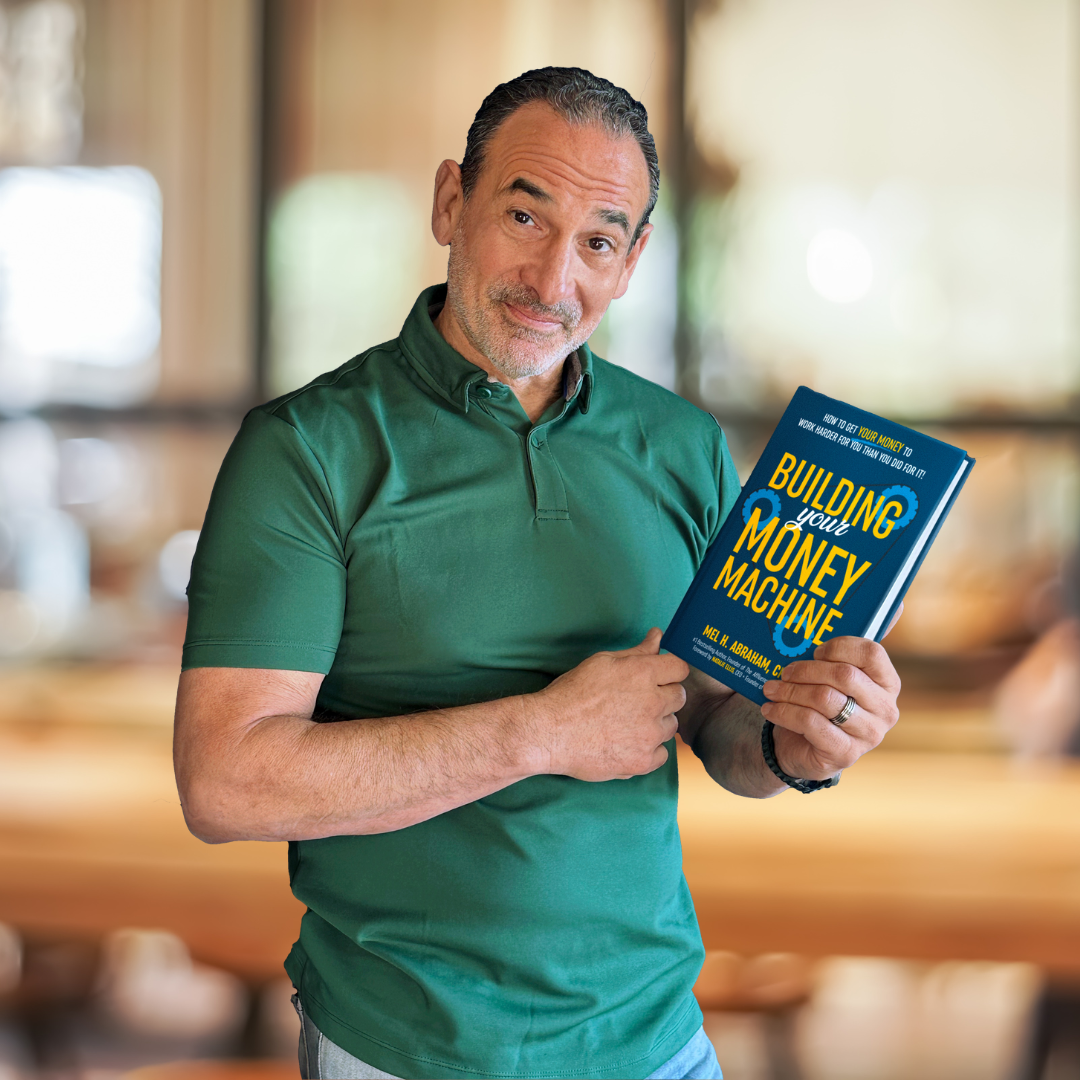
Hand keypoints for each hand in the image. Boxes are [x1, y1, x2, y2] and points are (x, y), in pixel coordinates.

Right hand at [533, 628, 689, 780]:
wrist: (549, 732)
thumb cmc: (571, 694)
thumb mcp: (602, 663)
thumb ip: (637, 651)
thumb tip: (658, 636)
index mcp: (643, 674)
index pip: (680, 668)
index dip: (669, 671)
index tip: (659, 678)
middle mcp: (652, 703)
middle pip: (679, 697)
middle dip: (663, 697)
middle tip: (636, 702)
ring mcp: (649, 735)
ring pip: (670, 726)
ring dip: (656, 724)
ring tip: (627, 724)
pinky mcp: (643, 761)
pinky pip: (662, 754)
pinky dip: (648, 750)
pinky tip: (627, 744)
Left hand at [760, 636, 900, 781]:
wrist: (804, 748)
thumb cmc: (820, 702)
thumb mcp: (829, 675)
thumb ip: (842, 648)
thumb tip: (895, 604)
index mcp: (887, 683)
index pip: (872, 653)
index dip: (838, 647)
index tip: (814, 651)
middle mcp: (886, 709)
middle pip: (844, 675)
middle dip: (806, 670)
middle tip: (783, 672)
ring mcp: (868, 734)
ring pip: (824, 699)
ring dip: (790, 691)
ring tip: (770, 690)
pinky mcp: (845, 753)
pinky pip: (811, 723)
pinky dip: (784, 712)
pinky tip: (770, 709)